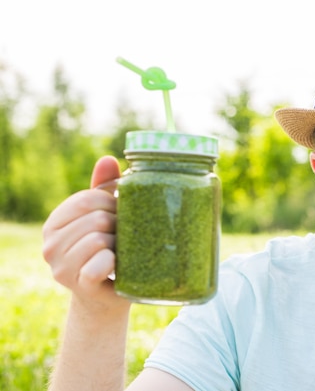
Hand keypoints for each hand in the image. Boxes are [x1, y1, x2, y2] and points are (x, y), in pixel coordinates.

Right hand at [42, 156, 128, 311]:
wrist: (108, 296)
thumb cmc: (107, 250)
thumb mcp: (103, 216)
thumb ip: (103, 188)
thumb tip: (109, 159)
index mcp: (54, 224)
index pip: (87, 199)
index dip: (113, 203)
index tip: (121, 214)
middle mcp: (50, 245)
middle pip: (96, 218)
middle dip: (119, 224)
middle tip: (123, 236)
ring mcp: (61, 268)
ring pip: (99, 239)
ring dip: (119, 244)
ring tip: (120, 251)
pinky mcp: (79, 285)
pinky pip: (100, 264)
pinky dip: (113, 262)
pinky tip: (116, 265)